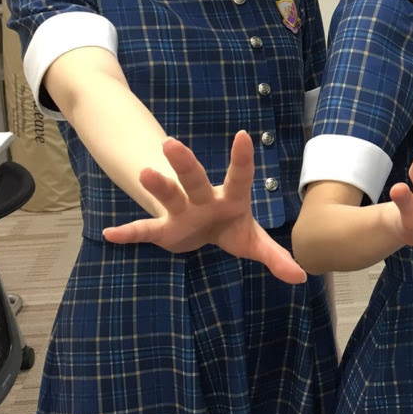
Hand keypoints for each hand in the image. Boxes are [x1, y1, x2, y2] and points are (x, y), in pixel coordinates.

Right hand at [103, 131, 306, 283]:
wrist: (202, 231)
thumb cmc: (231, 228)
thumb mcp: (254, 243)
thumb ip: (275, 257)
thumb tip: (301, 278)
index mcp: (231, 198)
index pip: (239, 176)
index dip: (241, 158)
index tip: (243, 135)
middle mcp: (203, 199)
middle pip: (195, 179)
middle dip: (184, 163)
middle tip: (171, 144)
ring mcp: (181, 212)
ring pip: (169, 196)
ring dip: (158, 186)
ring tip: (145, 173)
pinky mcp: (163, 230)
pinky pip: (145, 231)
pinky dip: (129, 234)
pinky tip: (111, 235)